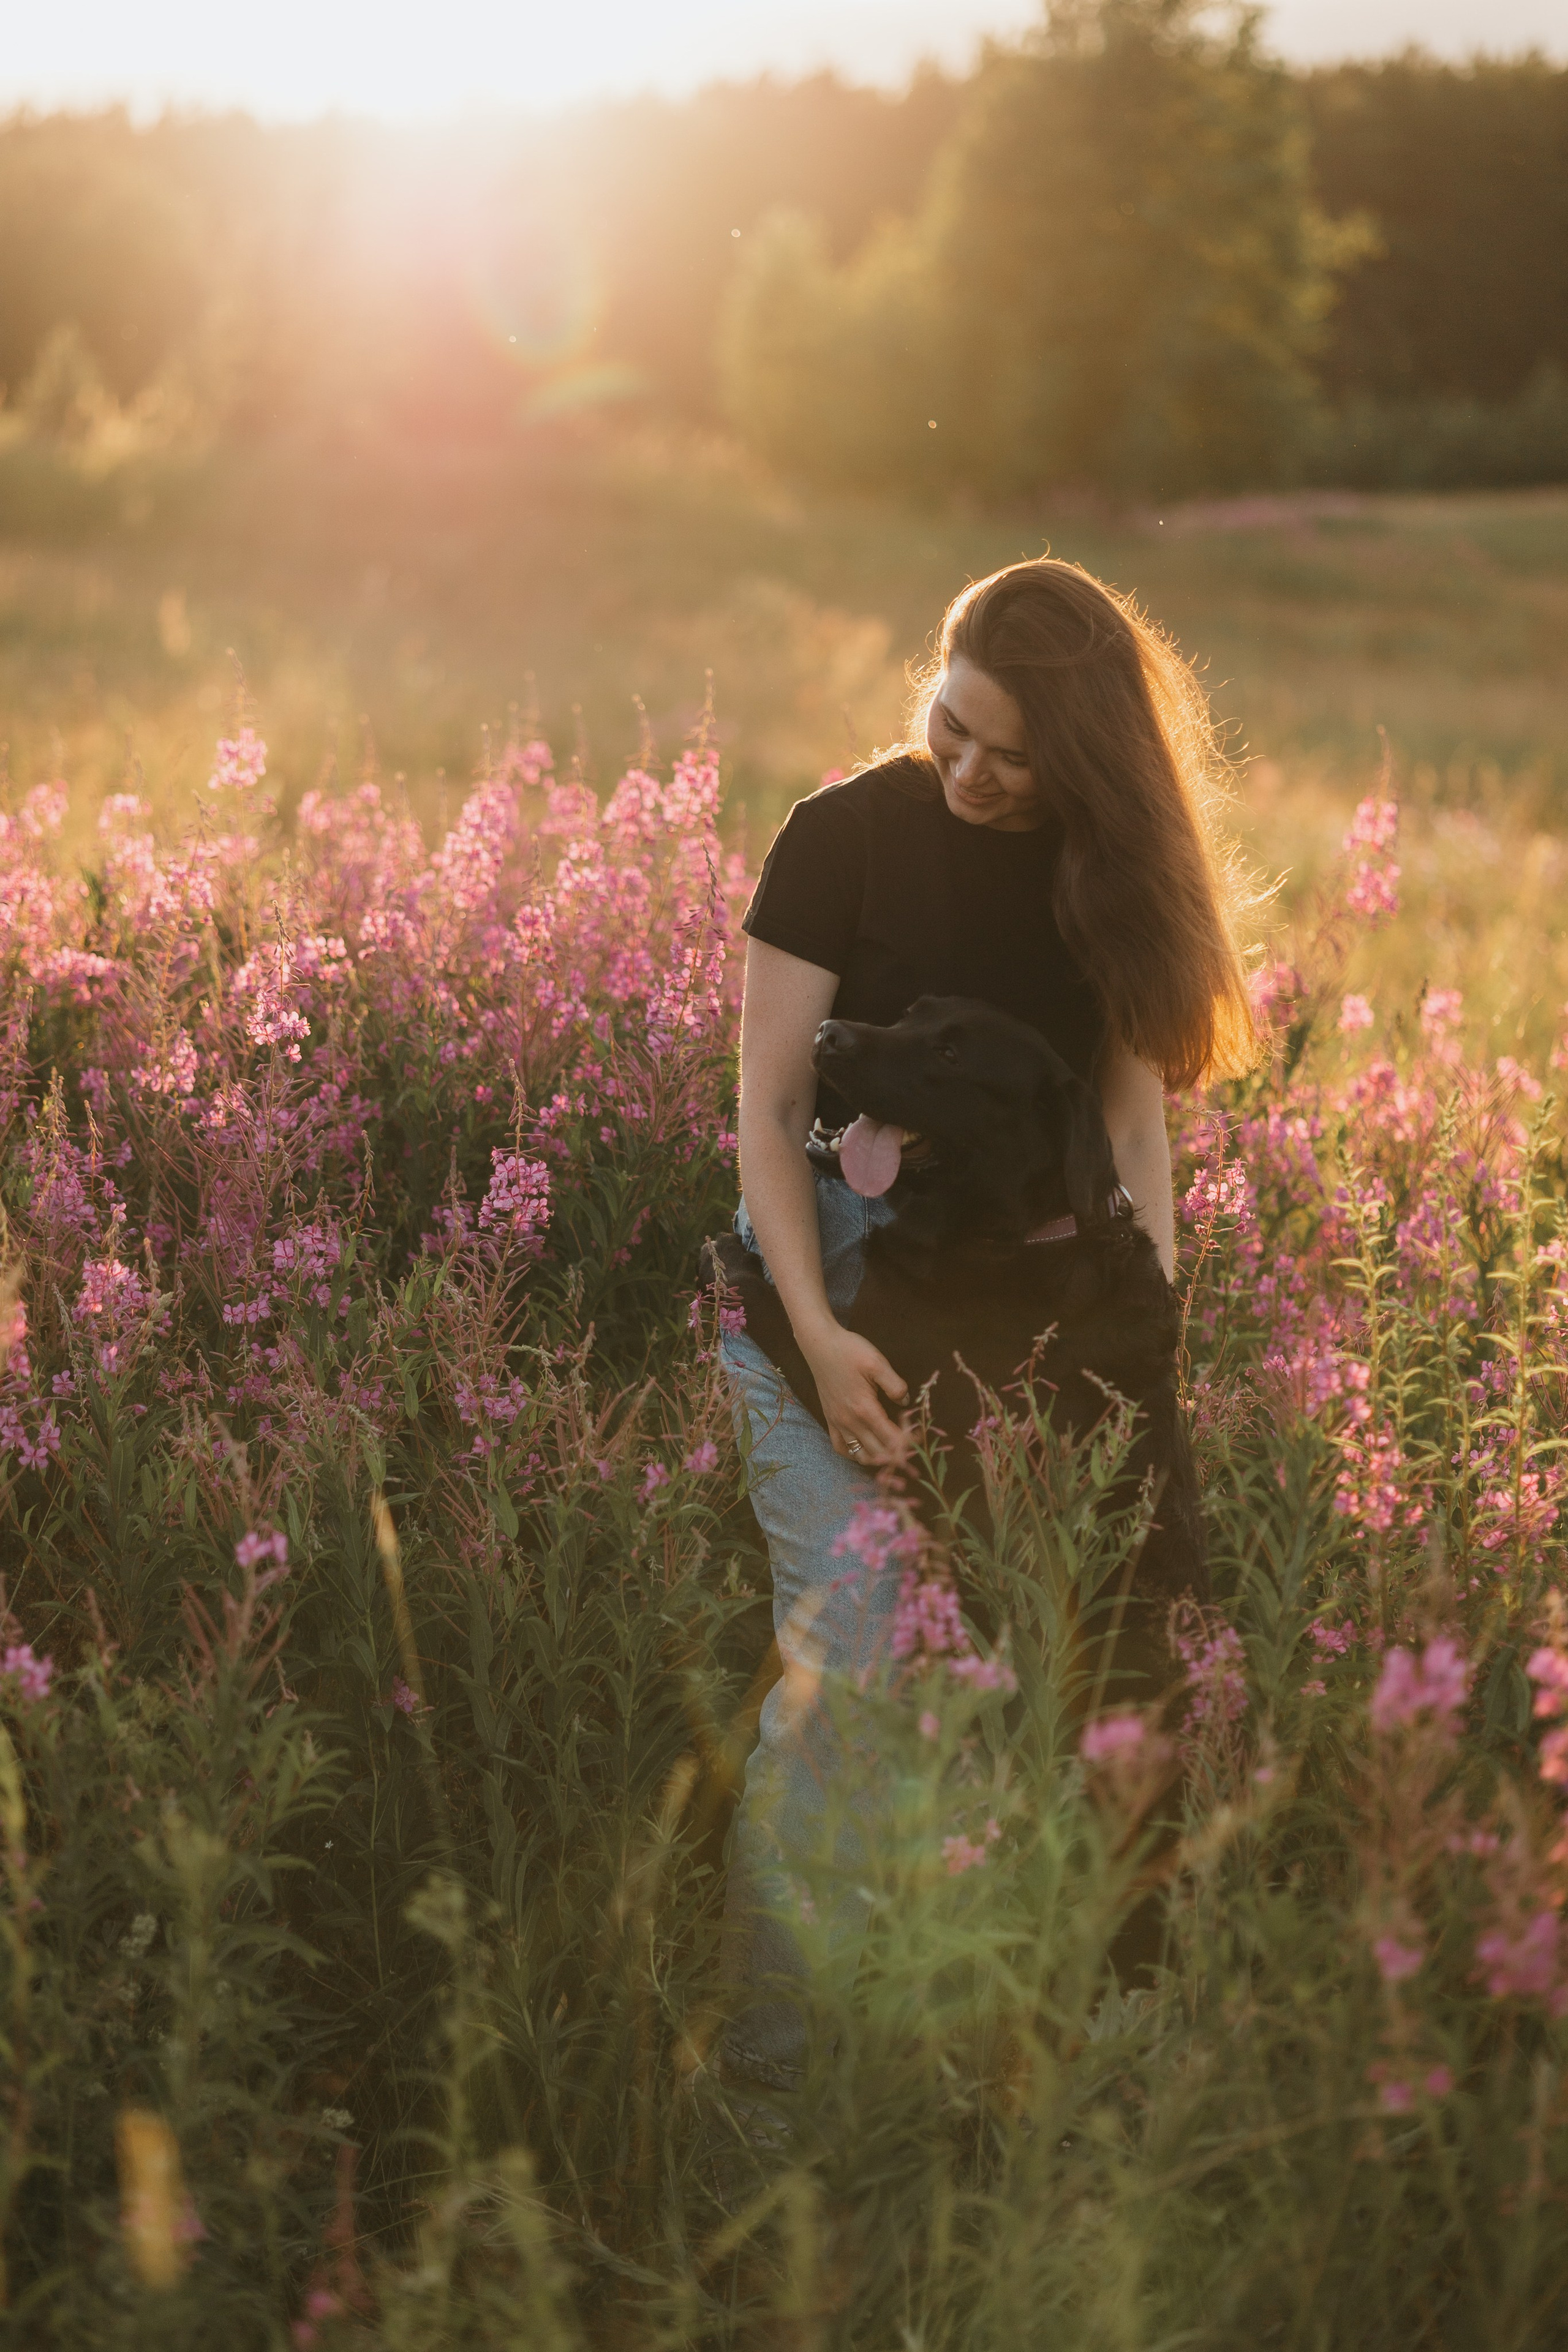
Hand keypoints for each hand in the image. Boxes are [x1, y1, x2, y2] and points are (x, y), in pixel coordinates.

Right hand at [799, 1322, 908, 1465]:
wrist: (819, 1344)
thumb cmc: (850, 1351)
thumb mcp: (878, 1362)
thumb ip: (895, 1385)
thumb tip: (906, 1402)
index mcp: (865, 1409)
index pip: (891, 1438)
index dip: (909, 1443)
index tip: (920, 1439)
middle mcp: (850, 1421)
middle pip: (878, 1452)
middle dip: (897, 1455)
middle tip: (911, 1449)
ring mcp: (837, 1423)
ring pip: (860, 1455)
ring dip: (878, 1459)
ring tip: (892, 1452)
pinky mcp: (830, 1420)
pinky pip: (842, 1448)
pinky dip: (855, 1454)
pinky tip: (866, 1449)